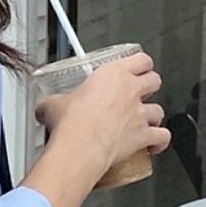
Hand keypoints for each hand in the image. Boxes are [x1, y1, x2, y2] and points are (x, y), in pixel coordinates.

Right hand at [20, 53, 171, 206]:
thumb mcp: (54, 105)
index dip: (140, 65)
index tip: (135, 70)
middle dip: (148, 87)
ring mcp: (140, 114)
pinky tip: (154, 146)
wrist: (80, 146)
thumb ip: (53, 103)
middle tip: (138, 94)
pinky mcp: (143, 136)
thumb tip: (43, 110)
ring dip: (153, 116)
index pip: (140, 59)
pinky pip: (162, 137)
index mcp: (113, 74)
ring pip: (159, 110)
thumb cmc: (70, 123)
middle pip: (155, 80)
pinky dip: (160, 142)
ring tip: (144, 122)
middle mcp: (131, 91)